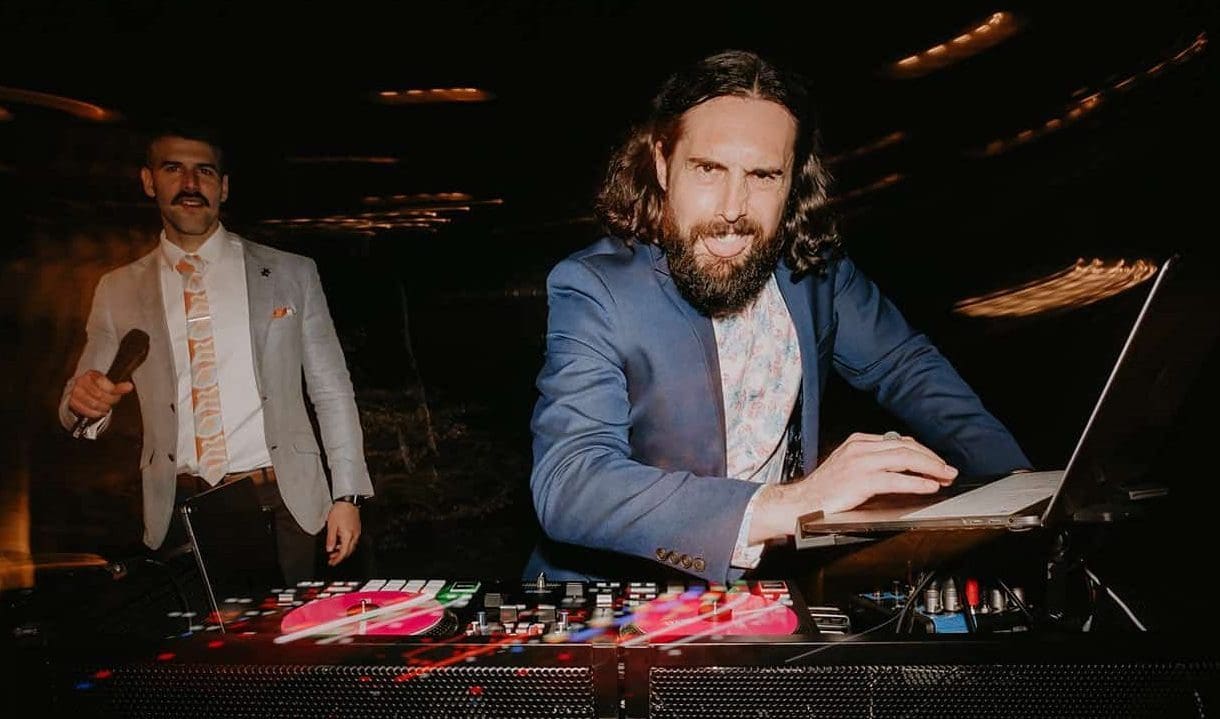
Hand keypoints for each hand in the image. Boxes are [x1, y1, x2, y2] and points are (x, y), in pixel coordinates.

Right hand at [68, 369, 133, 417]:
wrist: (78, 390)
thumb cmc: (94, 386)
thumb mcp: (107, 383)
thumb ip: (117, 386)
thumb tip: (129, 386)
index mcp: (90, 375)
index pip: (102, 382)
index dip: (114, 389)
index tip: (120, 392)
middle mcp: (80, 382)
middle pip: (99, 394)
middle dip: (111, 400)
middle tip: (114, 400)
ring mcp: (75, 392)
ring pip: (94, 404)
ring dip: (104, 407)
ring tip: (107, 406)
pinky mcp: (72, 402)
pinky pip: (86, 411)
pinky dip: (96, 413)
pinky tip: (100, 411)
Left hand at [325, 500, 361, 565]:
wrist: (348, 501)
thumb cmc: (340, 511)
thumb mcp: (331, 526)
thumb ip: (331, 539)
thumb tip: (329, 549)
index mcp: (348, 536)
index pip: (344, 553)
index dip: (337, 560)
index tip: (332, 563)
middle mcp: (354, 535)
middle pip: (349, 551)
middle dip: (340, 557)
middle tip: (332, 558)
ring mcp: (357, 532)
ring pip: (351, 546)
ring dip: (343, 550)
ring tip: (334, 551)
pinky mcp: (357, 528)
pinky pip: (352, 540)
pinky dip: (346, 544)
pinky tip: (340, 542)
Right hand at [749, 431, 957, 542]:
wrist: (800, 503)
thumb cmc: (823, 490)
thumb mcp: (848, 467)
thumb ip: (872, 461)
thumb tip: (901, 464)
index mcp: (858, 442)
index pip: (899, 441)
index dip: (923, 451)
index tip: (937, 462)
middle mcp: (860, 448)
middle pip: (906, 447)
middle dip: (932, 458)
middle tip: (949, 470)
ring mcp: (860, 462)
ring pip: (904, 458)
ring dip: (930, 468)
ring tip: (945, 477)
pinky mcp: (861, 480)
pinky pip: (896, 478)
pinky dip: (916, 481)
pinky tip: (928, 486)